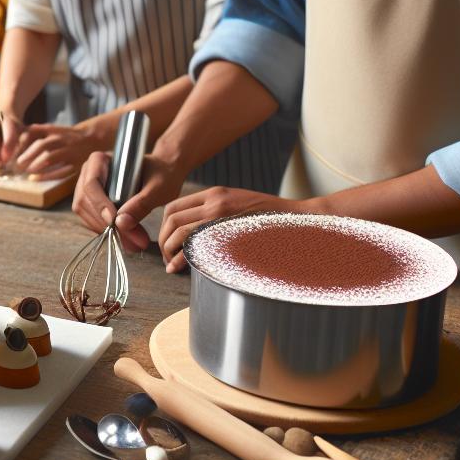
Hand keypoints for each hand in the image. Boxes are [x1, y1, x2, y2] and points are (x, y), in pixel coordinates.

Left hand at [12, 122, 106, 180]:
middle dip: (26, 156)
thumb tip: (16, 137)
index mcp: (53, 130)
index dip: (21, 142)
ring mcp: (69, 151)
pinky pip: (59, 171)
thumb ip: (36, 131)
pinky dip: (45, 176)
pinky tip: (34, 178)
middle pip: (41, 146)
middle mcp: (61, 139)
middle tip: (16, 164)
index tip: (11, 151)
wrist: (91, 139)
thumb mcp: (52, 129)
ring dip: (34, 165)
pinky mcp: (75, 164)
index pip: (33, 132)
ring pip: (49, 157)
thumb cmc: (65, 136)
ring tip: (25, 171)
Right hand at [72, 147, 190, 252]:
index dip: (99, 204)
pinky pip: (93, 221)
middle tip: (131, 241)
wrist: (164, 174)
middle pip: (84, 202)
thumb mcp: (158, 187)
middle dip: (105, 224)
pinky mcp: (94, 205)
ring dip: (107, 232)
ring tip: (134, 244)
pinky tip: (128, 240)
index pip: (91, 184)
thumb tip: (121, 224)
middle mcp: (88, 174)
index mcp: (99, 160)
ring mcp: (88, 190)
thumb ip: (140, 204)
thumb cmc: (162, 174)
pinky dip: (108, 233)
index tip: (114, 222)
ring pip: (86, 215)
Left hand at [157, 188, 300, 272]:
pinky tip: (181, 266)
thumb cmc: (268, 218)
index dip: (164, 227)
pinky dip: (183, 256)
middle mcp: (214, 200)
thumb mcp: (238, 207)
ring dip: (169, 250)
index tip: (167, 243)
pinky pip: (196, 242)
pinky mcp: (229, 230)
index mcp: (214, 193)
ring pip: (179, 230)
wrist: (296, 218)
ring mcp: (221, 214)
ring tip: (172, 265)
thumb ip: (216, 215)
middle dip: (163, 240)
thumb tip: (192, 235)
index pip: (174, 206)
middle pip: (172, 218)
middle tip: (167, 257)